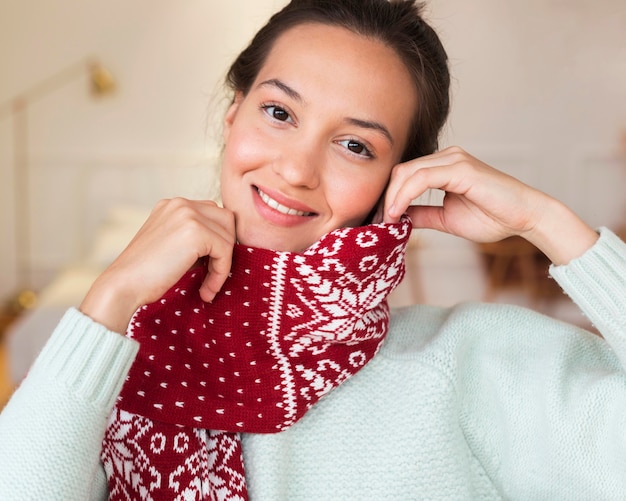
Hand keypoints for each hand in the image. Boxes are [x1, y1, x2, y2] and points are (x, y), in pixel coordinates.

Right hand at [80, 198, 235, 332]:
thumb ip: (194, 238)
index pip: (214, 215)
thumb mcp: (172, 246)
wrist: (123, 285)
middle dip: (225, 249)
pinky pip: (225, 251)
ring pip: (229, 236)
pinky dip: (220, 273)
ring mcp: (188, 214)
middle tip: (212, 277)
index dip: (217, 242)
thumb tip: (228, 245)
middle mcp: (181, 203)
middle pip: (227, 220)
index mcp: (174, 205)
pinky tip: (206, 290)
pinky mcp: (195, 231)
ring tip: (207, 286)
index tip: (208, 269)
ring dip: (223, 264)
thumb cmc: (146, 274)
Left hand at [384, 146, 597, 263]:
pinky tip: (397, 213)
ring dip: (391, 198)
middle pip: (400, 171)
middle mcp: (447, 157)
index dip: (387, 197)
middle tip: (376, 222)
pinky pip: (421, 178)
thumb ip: (421, 215)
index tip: (378, 221)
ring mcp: (454, 159)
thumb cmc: (493, 217)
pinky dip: (404, 196)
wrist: (525, 218)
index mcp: (443, 166)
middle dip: (384, 197)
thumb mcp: (446, 219)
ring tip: (386, 221)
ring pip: (407, 172)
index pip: (403, 175)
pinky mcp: (461, 168)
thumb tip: (396, 218)